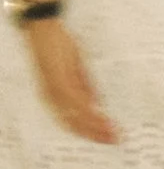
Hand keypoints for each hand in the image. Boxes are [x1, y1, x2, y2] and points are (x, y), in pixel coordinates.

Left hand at [21, 22, 116, 144]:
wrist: (43, 28)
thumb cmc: (57, 45)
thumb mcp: (74, 68)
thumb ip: (84, 85)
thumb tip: (96, 103)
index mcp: (54, 95)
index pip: (72, 121)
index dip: (89, 132)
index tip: (108, 138)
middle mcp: (51, 97)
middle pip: (73, 124)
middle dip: (95, 134)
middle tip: (115, 140)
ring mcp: (54, 89)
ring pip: (75, 116)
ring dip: (95, 125)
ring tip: (113, 132)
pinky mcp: (58, 80)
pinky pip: (74, 101)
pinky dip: (88, 110)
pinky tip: (101, 115)